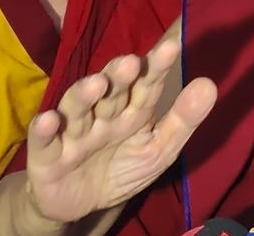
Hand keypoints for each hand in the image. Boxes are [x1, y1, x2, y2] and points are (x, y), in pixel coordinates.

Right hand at [25, 37, 215, 223]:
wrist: (78, 204)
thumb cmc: (120, 168)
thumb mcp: (158, 150)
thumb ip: (183, 120)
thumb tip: (210, 84)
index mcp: (131, 111)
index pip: (146, 85)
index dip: (157, 67)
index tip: (172, 48)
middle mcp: (101, 114)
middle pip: (110, 92)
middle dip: (119, 76)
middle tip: (131, 63)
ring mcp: (72, 132)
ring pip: (76, 109)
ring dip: (83, 95)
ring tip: (96, 84)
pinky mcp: (45, 155)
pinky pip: (43, 142)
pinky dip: (44, 130)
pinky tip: (50, 120)